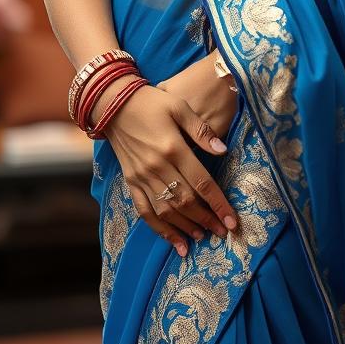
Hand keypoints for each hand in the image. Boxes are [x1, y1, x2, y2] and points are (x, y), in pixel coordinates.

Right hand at [89, 69, 239, 258]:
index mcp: (172, 148)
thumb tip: (223, 151)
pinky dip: (160, 229)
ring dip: (186, 227)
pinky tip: (174, 241)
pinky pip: (145, 212)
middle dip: (206, 219)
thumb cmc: (151, 102)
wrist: (112, 104)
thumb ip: (201, 131)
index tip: (232, 221)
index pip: (201, 182)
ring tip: (202, 237)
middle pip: (186, 202)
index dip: (218, 203)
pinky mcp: (130, 182)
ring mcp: (141, 178)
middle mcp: (156, 168)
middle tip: (223, 232)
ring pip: (166, 211)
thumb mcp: (179, 106)